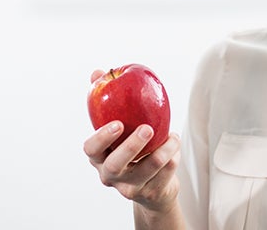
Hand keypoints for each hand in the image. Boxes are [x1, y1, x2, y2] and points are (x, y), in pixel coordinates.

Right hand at [84, 70, 180, 212]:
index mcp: (99, 156)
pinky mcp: (150, 193)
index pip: (91, 149)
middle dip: (132, 146)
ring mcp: (129, 187)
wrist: (152, 186)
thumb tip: (97, 72)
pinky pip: (164, 176)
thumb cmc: (132, 148)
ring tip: (173, 136)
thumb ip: (106, 99)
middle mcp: (109, 174)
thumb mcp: (119, 127)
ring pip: (146, 170)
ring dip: (163, 150)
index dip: (102, 137)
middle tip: (147, 128)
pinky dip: (173, 158)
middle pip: (115, 164)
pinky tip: (174, 146)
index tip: (118, 123)